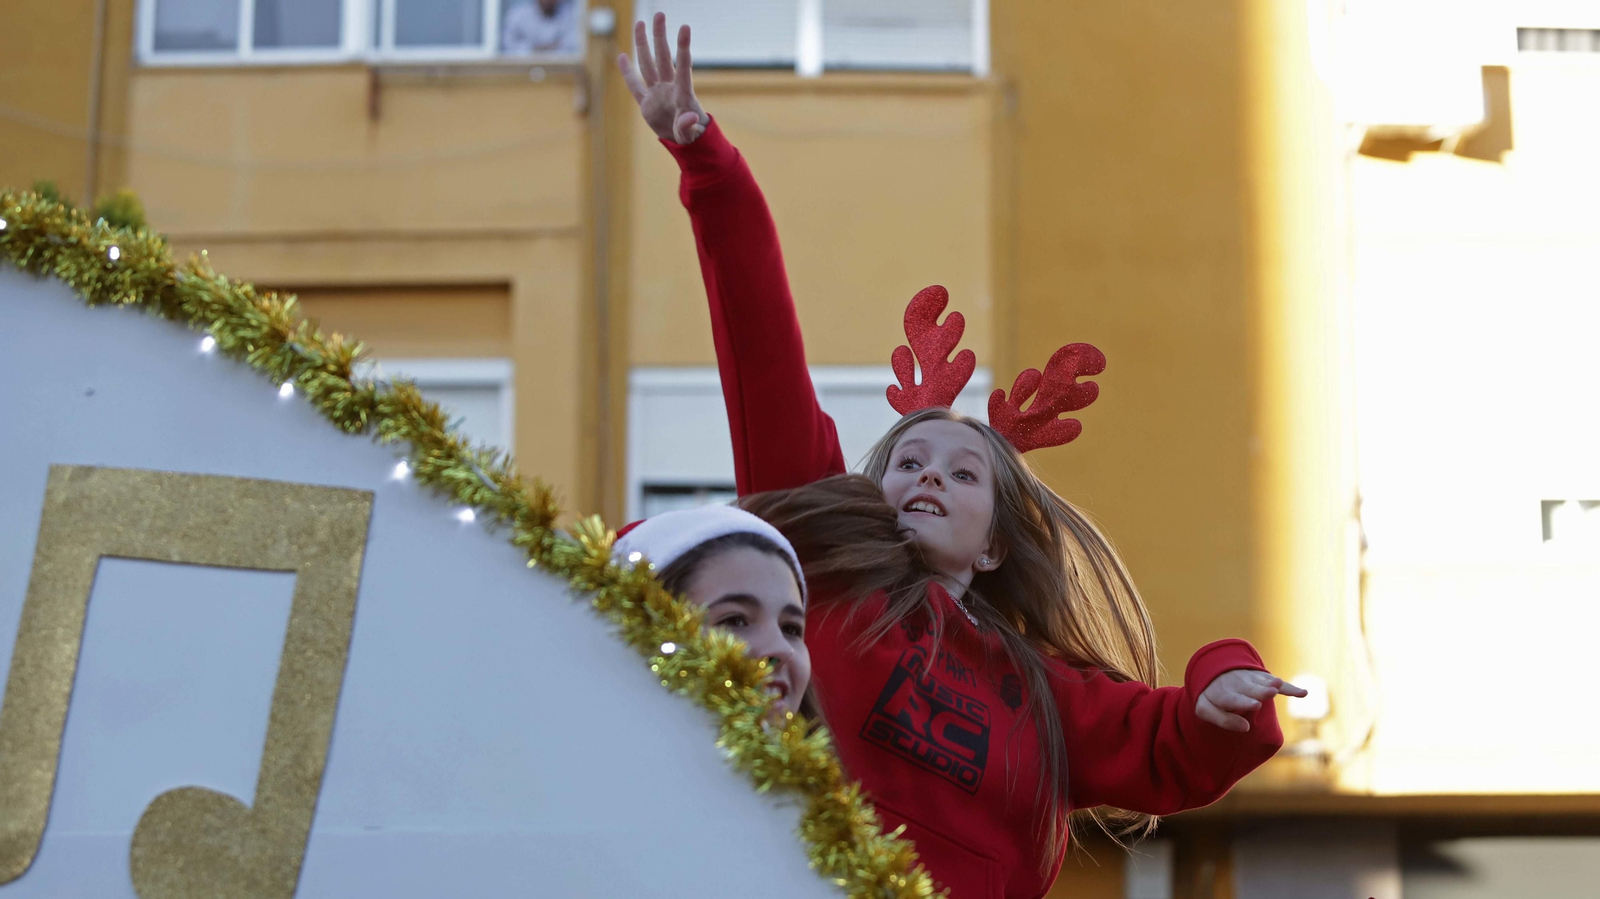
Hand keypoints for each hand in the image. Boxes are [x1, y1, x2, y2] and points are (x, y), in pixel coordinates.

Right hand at [618, 12, 706, 143]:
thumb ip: (688, 126)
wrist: (684, 142)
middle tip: (659, 14)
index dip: (683, 47)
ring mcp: (656, 93)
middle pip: (663, 57)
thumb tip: (689, 118)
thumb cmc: (692, 136)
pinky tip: (622, 56)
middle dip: (660, 36)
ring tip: (640, 23)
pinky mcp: (646, 103)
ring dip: (644, 44)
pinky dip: (627, 72)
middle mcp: (669, 88)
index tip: (685, 27)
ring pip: (648, 64)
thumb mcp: (691, 135)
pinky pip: (634, 85)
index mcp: (683, 93)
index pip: (683, 66)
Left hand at [1195, 669, 1306, 732]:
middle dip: (1260, 691)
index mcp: (1222, 693)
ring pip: (1263, 683)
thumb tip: (1245, 728)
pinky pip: (1277, 683)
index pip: (1233, 698)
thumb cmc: (1211, 697)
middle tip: (1270, 692)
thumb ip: (1222, 720)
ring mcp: (1250, 679)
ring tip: (1279, 686)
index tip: (1255, 704)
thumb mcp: (1205, 710)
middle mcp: (1237, 684)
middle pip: (1250, 689)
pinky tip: (1303, 693)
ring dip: (1272, 684)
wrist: (1213, 672)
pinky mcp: (1262, 678)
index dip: (1244, 701)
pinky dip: (1290, 687)